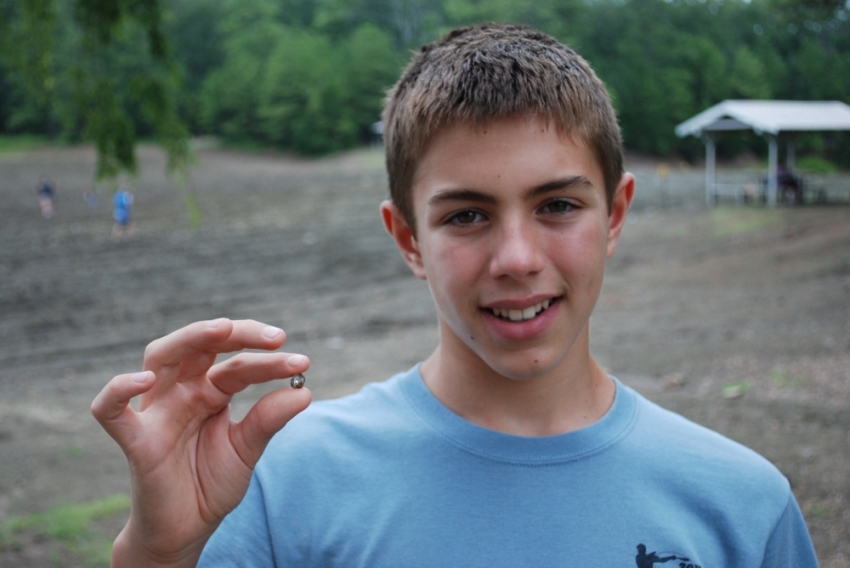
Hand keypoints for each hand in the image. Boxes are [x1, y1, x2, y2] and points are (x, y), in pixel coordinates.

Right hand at [91, 319, 310, 566]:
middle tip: (277, 337)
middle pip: (202, 346)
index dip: (270, 360)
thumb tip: (304, 391)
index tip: (303, 363)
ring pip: (160, 357)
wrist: (186, 531)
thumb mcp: (246, 449)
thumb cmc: (211, 484)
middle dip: (238, 334)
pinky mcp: (134, 439)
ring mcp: (156, 410)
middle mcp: (182, 392)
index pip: (238, 364)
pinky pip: (110, 409)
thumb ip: (268, 419)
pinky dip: (119, 390)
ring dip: (189, 338)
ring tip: (222, 328)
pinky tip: (143, 379)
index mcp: (210, 391)